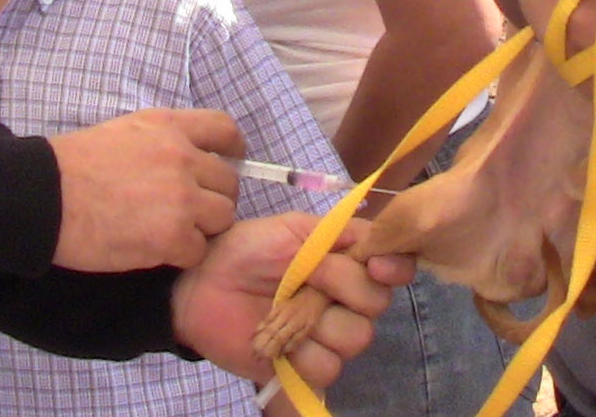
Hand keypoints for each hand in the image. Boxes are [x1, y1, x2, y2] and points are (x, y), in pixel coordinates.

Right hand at [48, 108, 243, 270]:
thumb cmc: (71, 167)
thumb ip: (161, 142)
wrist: (42, 197)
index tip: (230, 162)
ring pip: (223, 218)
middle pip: (229, 183)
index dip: (233, 151)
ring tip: (170, 233)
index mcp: (168, 126)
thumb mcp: (122, 131)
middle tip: (189, 213)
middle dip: (214, 199)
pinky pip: (199, 250)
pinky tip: (154, 250)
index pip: (225, 130)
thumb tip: (186, 160)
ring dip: (202, 229)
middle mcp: (182, 157)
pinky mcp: (173, 236)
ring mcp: (181, 197)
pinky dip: (181, 255)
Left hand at [171, 212, 414, 387]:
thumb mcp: (290, 228)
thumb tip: (376, 238)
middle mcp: (345, 299)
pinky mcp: (306, 366)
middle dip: (341, 289)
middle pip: (376, 304)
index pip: (393, 267)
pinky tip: (275, 339)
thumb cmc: (244, 250)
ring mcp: (327, 335)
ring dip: (316, 323)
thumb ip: (335, 232)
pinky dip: (299, 353)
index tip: (375, 265)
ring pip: (355, 338)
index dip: (394, 267)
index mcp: (345, 261)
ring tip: (281, 311)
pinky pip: (326, 368)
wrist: (201, 286)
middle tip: (304, 279)